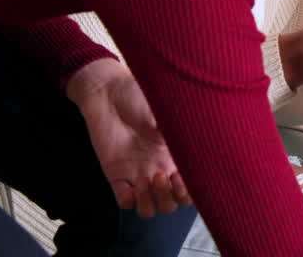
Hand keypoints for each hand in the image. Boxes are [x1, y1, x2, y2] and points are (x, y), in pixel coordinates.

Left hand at [67, 59, 189, 217]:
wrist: (107, 93)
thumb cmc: (138, 95)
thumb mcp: (165, 108)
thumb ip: (179, 127)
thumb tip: (195, 141)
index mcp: (175, 156)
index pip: (189, 187)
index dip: (188, 191)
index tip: (181, 177)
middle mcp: (159, 169)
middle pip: (170, 203)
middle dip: (168, 197)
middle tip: (159, 176)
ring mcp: (137, 175)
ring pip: (149, 208)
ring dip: (150, 202)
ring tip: (145, 181)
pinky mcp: (116, 176)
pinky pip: (124, 202)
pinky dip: (128, 201)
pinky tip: (129, 187)